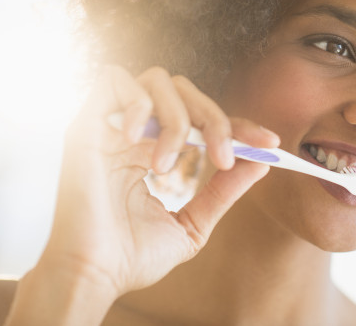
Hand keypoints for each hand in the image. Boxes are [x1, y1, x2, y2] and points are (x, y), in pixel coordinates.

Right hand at [17, 66, 278, 317]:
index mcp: (155, 150)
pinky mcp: (85, 122)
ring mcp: (111, 124)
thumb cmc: (133, 255)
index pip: (203, 120)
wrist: (94, 276)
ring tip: (165, 167)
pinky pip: (112, 79)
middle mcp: (135, 131)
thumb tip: (260, 163)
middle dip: (215, 120)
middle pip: (185, 91)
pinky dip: (135, 104)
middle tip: (223, 158)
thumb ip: (223, 192)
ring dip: (175, 119)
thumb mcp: (193, 223)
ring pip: (157, 80)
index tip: (270, 143)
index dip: (238, 125)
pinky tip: (134, 141)